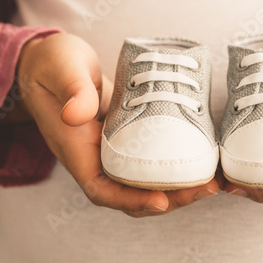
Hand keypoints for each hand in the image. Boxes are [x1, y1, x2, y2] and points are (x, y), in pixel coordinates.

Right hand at [14, 33, 219, 216]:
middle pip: (130, 194)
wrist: (52, 61)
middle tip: (205, 189)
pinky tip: (202, 159)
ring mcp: (111, 150)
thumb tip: (77, 115)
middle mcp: (94, 157)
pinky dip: (175, 166)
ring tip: (211, 181)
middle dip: (168, 199)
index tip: (160, 201)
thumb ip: (71, 90)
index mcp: (75, 149)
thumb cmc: (52, 63)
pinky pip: (151, 162)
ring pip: (144, 182)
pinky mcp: (127, 138)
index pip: (101, 189)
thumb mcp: (60, 68)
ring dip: (177, 187)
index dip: (130, 201)